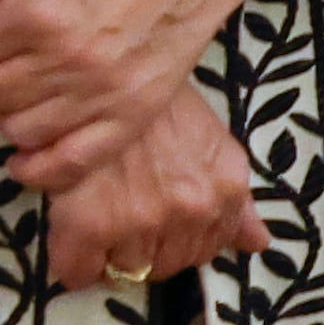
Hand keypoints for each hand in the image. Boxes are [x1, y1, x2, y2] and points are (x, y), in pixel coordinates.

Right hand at [38, 86, 265, 295]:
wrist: (92, 57)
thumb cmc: (146, 85)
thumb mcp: (207, 132)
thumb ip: (235, 196)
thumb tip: (256, 240)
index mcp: (224, 188)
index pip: (207, 250)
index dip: (176, 236)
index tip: (153, 222)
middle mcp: (192, 208)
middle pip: (166, 263)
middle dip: (144, 245)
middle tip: (119, 209)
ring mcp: (144, 218)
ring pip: (125, 267)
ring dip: (109, 250)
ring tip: (93, 210)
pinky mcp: (90, 221)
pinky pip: (77, 268)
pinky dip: (71, 261)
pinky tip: (67, 237)